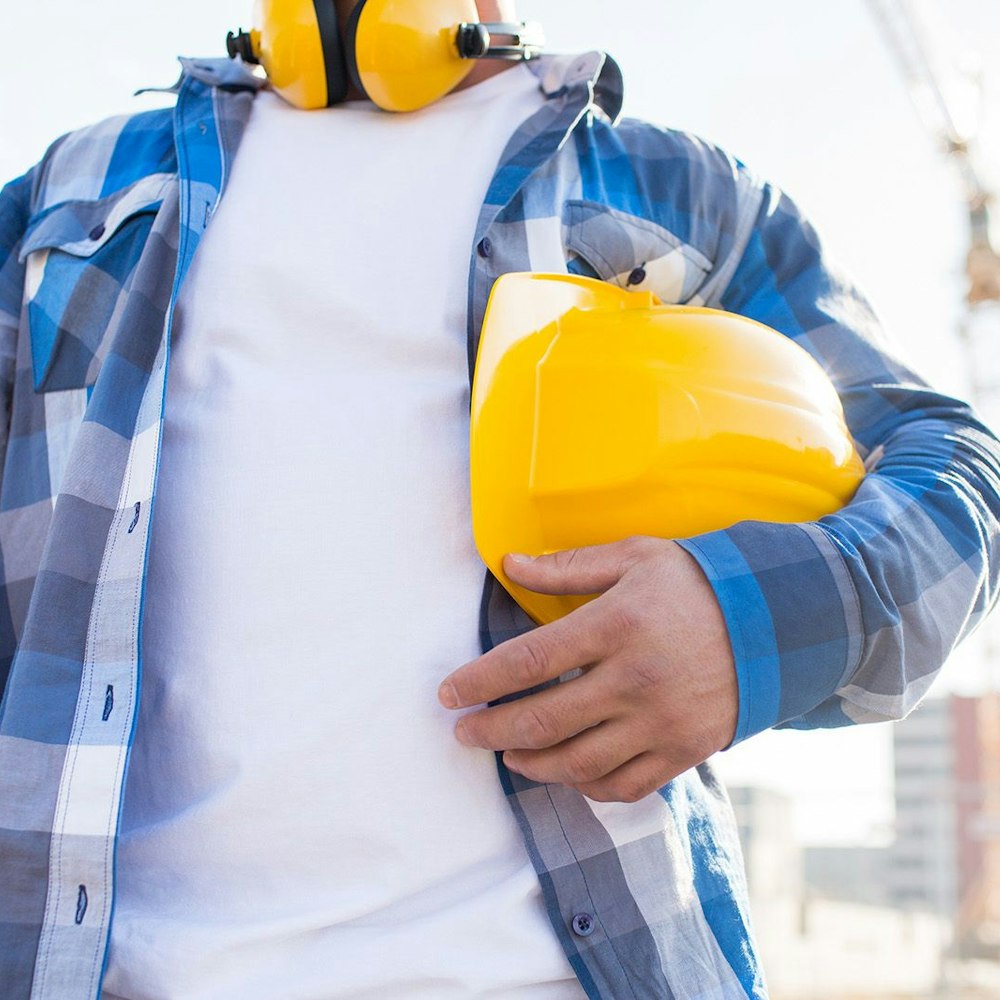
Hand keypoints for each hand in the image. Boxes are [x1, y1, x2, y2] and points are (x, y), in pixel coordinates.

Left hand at [438, 537, 738, 802]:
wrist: (777, 621)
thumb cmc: (695, 583)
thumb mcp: (635, 557)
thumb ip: (568, 565)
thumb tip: (509, 565)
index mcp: (616, 625)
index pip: (528, 661)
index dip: (479, 681)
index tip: (448, 694)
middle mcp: (635, 680)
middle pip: (542, 720)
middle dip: (490, 730)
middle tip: (463, 732)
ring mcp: (661, 722)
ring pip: (577, 762)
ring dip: (530, 763)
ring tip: (506, 752)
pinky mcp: (683, 751)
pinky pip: (624, 785)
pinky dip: (586, 786)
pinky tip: (564, 772)